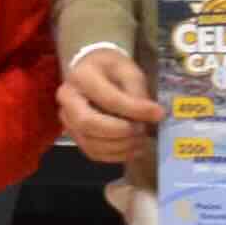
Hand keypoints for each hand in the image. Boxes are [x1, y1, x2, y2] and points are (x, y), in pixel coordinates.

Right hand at [58, 44, 158, 169]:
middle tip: (142, 130)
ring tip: (141, 140)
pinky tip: (133, 149)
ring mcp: (68, 120)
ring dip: (120, 146)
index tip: (158, 113)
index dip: (134, 109)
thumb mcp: (128, 70)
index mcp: (81, 77)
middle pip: (89, 124)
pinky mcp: (74, 135)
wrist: (92, 72)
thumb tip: (153, 115)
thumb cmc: (111, 69)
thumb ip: (137, 92)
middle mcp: (68, 100)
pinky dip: (115, 155)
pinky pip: (93, 152)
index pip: (108, 99)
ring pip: (91, 142)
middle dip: (120, 132)